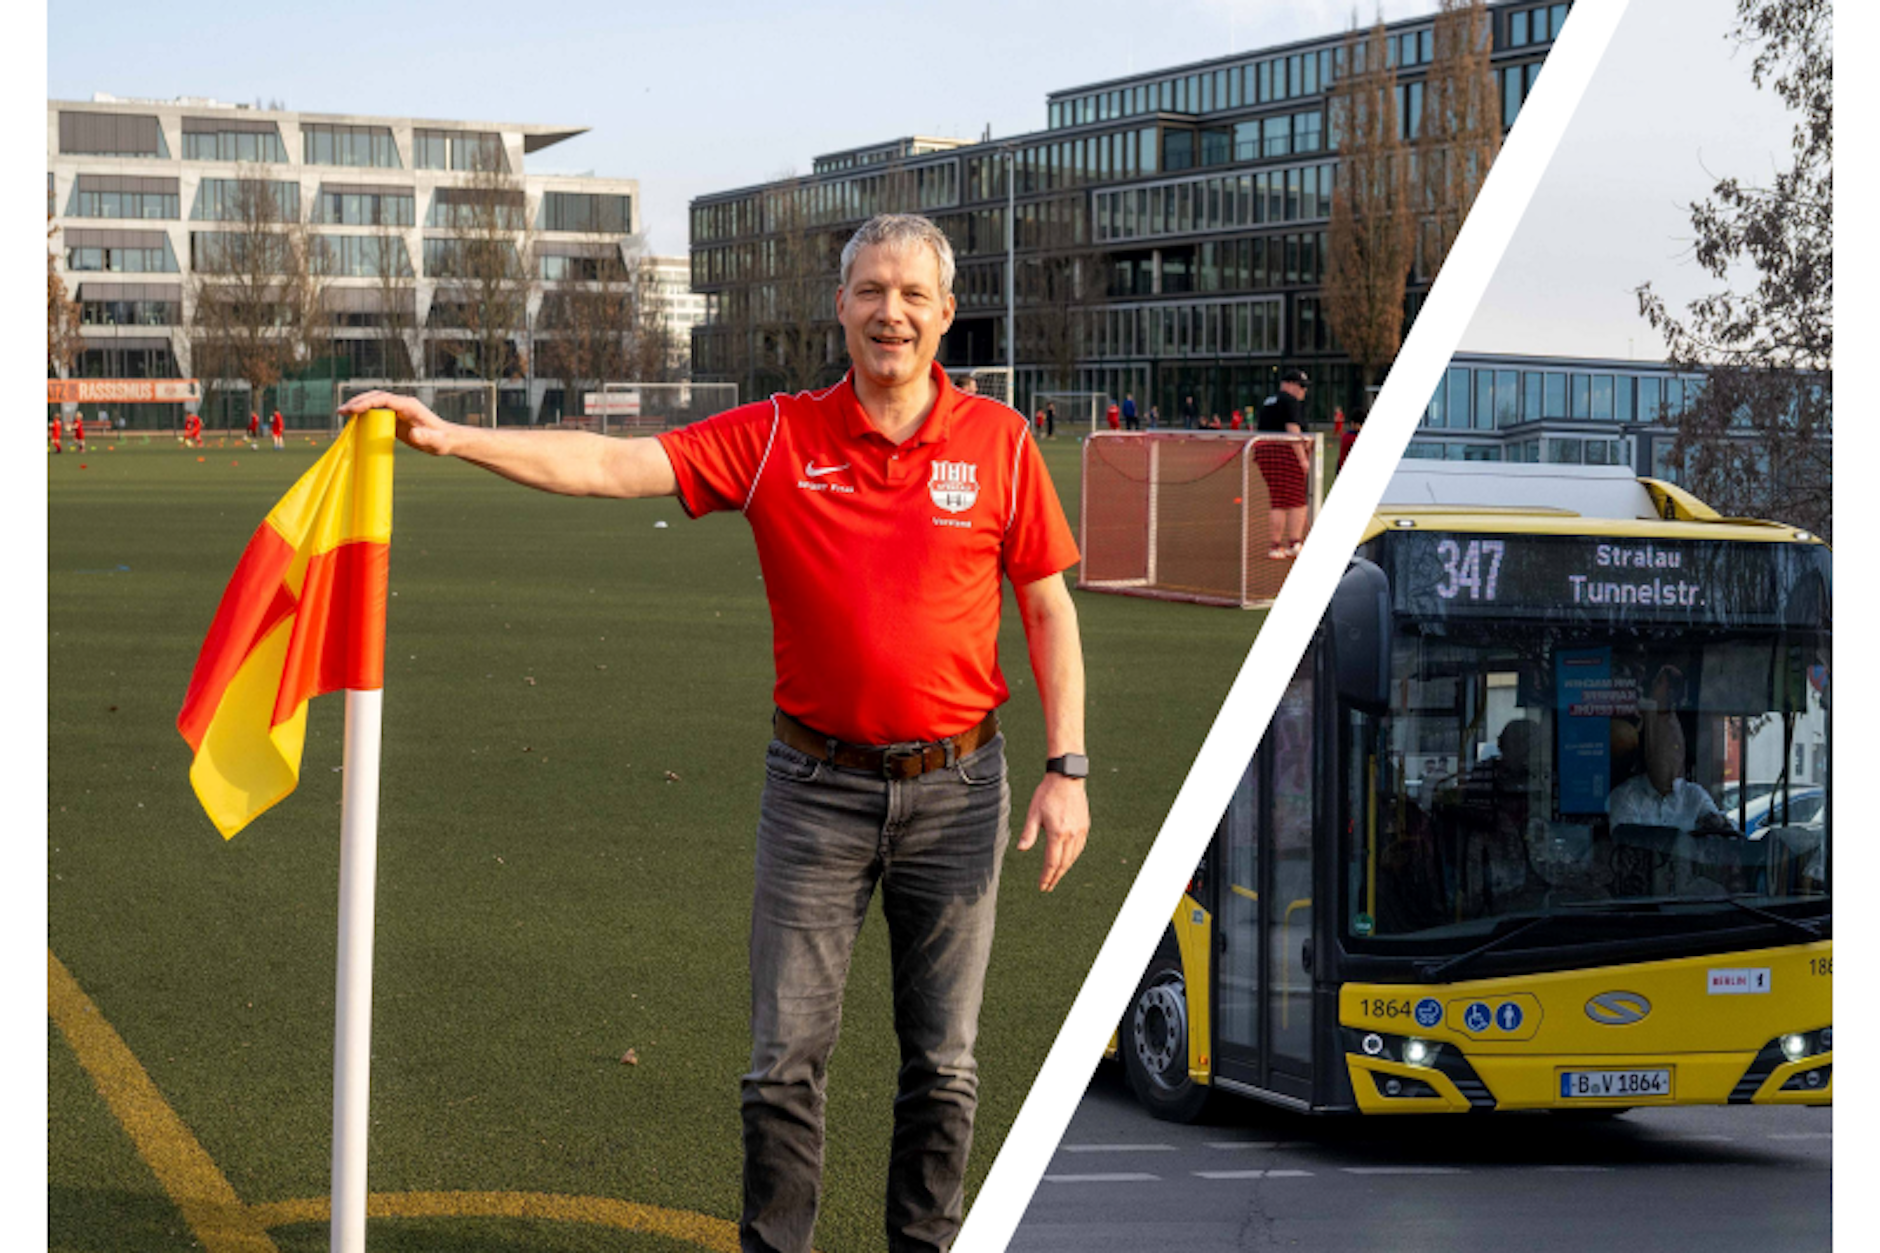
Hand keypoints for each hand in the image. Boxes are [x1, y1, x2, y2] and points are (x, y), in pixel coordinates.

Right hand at [338, 390, 457, 456]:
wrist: (447, 440)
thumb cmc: (441, 440)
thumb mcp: (435, 442)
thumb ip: (425, 437)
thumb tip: (412, 434)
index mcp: (409, 405)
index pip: (383, 399)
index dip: (366, 402)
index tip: (352, 409)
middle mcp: (402, 404)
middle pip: (376, 397)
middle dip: (357, 402)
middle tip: (340, 411)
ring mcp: (398, 410)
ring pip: (374, 403)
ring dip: (358, 406)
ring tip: (342, 413)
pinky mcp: (396, 417)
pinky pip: (377, 412)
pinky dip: (364, 414)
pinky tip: (353, 421)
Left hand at [1019, 772, 1088, 891]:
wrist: (1067, 778)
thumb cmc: (1047, 793)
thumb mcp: (1033, 812)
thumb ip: (1029, 833)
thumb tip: (1021, 849)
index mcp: (1057, 833)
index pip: (1052, 862)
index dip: (1047, 876)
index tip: (1042, 886)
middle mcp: (1071, 835)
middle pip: (1064, 863)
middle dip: (1055, 877)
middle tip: (1048, 887)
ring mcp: (1080, 831)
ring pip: (1073, 857)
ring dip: (1064, 869)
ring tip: (1055, 876)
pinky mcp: (1085, 826)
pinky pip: (1079, 848)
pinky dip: (1072, 858)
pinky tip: (1067, 860)